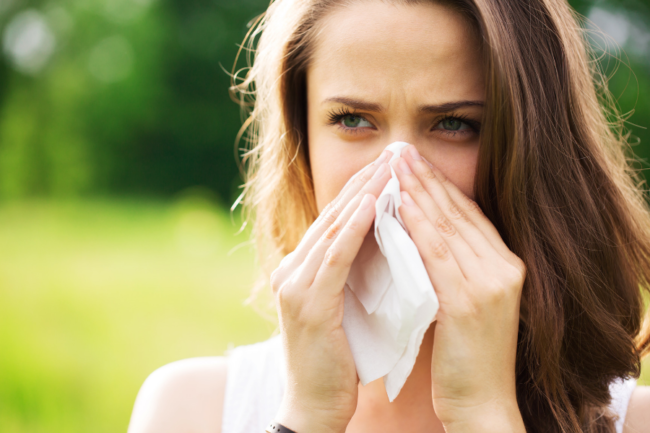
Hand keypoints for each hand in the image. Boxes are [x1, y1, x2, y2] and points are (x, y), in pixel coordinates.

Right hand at [272, 150, 391, 432]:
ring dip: (362, 195)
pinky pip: (334, 259)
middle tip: (394, 153)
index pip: (336, 219)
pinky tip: (371, 205)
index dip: (362, 188)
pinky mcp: (307, 304)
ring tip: (389, 167)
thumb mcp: (345, 306)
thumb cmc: (336, 359)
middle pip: (333, 215)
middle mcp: (293, 269)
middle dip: (365, 181)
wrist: (314, 405)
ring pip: (333, 230)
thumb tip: (384, 240)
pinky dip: (353, 230)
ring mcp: (295, 285)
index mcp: (303, 269)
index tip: (390, 164)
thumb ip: (353, 273)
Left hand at [392, 145, 526, 430]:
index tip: (414, 162)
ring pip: (448, 226)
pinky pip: (438, 253)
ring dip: (418, 192)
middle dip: (426, 178)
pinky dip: (417, 225)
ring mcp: (491, 282)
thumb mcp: (465, 302)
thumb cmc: (467, 357)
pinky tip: (398, 203)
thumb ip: (453, 267)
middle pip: (458, 212)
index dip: (440, 186)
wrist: (481, 404)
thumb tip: (420, 233)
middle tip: (400, 150)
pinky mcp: (471, 301)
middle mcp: (505, 267)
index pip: (468, 215)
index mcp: (506, 265)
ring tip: (394, 165)